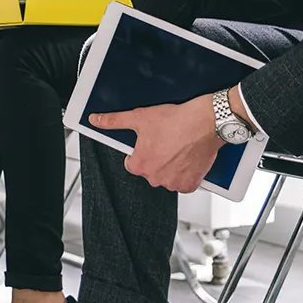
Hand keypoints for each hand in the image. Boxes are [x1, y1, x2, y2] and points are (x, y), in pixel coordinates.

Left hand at [89, 93, 221, 193]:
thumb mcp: (139, 117)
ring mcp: (173, 183)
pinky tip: (187, 157)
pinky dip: (185, 173)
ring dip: (170, 166)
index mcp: (140, 165)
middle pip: (150, 171)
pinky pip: (183, 183)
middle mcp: (155, 178)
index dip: (139, 151)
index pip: (131, 163)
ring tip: (177, 147)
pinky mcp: (190, 185)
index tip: (149, 142)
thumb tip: (96, 120)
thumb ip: (114, 121)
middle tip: (165, 141)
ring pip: (166, 177)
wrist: (206, 122)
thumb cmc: (176, 120)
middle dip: (156, 158)